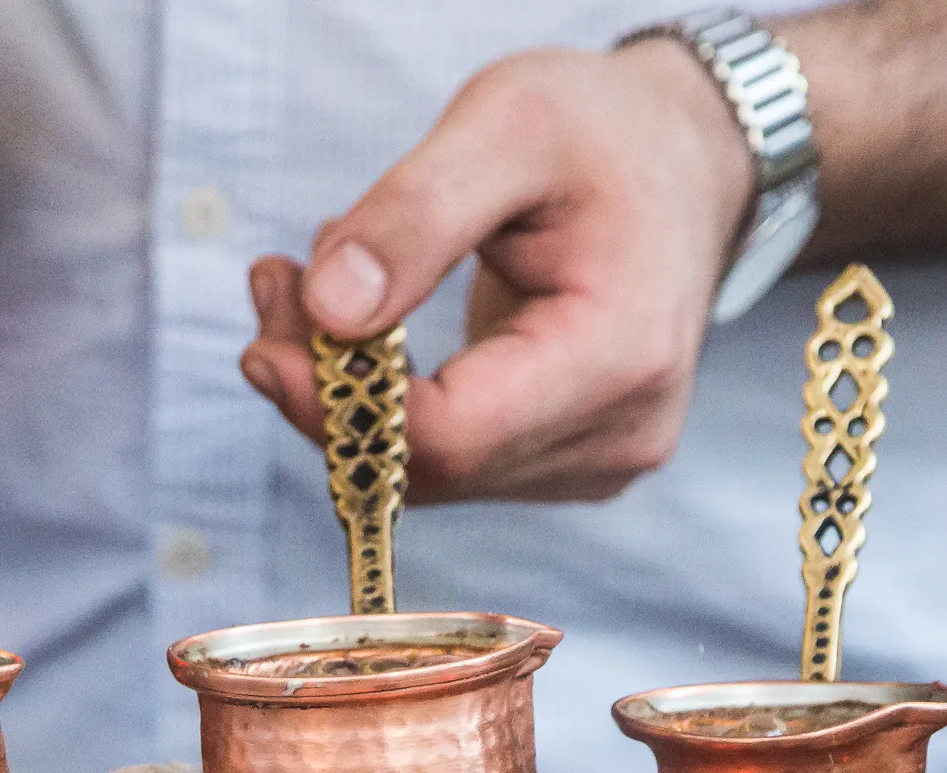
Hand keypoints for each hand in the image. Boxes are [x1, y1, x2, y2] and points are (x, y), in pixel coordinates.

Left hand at [239, 41, 751, 503]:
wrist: (683, 160)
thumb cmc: (602, 133)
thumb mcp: (507, 126)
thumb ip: (415, 217)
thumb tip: (328, 310)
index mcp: (620, 355)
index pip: (452, 437)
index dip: (340, 408)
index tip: (264, 339)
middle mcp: (619, 433)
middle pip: (433, 465)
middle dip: (329, 390)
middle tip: (275, 284)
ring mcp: (599, 459)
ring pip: (432, 471)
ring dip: (350, 393)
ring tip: (314, 281)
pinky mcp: (568, 460)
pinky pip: (454, 457)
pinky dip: (389, 400)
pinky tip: (366, 321)